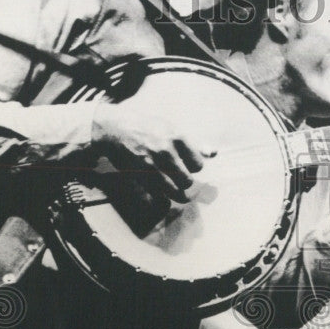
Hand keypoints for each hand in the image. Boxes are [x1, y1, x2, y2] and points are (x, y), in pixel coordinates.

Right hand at [92, 100, 211, 202]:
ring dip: (177, 195)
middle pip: (187, 181)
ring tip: (178, 194)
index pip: (198, 165)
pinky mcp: (138, 176)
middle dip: (185, 183)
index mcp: (178, 138)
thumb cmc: (147, 128)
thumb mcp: (172, 129)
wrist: (115, 128)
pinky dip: (158, 200)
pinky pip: (155, 198)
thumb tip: (214, 153)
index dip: (193, 167)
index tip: (187, 166)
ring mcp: (151, 165)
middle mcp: (166, 152)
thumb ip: (194, 143)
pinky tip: (159, 195)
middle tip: (181, 180)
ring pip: (174, 192)